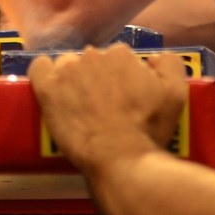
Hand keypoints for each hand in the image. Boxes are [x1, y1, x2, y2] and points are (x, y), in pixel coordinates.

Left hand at [29, 44, 187, 171]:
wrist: (122, 159)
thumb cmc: (148, 130)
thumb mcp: (175, 94)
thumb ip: (169, 64)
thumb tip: (153, 58)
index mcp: (121, 54)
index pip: (117, 58)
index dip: (120, 77)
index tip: (122, 96)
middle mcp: (92, 56)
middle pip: (92, 61)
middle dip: (97, 78)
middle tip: (103, 105)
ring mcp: (67, 72)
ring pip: (67, 66)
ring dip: (72, 79)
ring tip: (79, 105)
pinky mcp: (48, 90)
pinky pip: (39, 68)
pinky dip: (44, 73)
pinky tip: (51, 88)